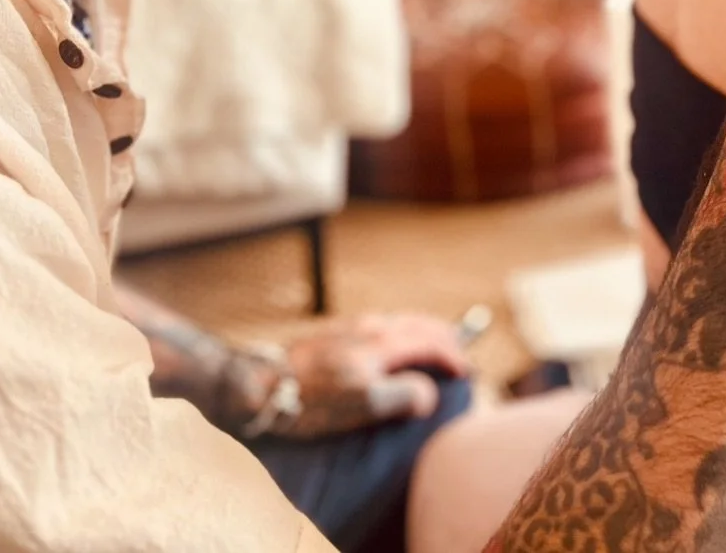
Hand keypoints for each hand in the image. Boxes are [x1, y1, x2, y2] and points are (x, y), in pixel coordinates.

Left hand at [239, 313, 470, 440]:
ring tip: (433, 347)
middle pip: (419, 324)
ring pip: (400, 322)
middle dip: (445, 337)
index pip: (431, 342)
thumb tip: (429, 394)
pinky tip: (392, 348)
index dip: (454, 357)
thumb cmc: (309, 400)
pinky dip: (402, 333)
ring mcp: (352, 328)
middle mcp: (371, 327)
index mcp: (382, 342)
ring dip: (424, 332)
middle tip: (460, 353)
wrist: (258, 384)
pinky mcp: (335, 335)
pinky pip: (382, 327)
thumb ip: (401, 396)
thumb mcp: (361, 404)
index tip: (467, 373)